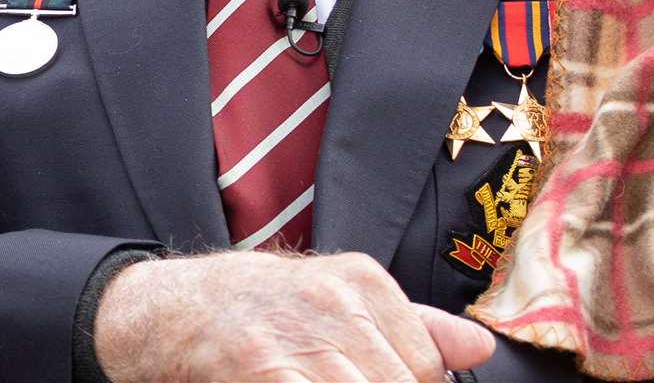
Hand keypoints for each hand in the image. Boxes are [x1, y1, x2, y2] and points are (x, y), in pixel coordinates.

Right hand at [93, 251, 495, 381]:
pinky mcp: (265, 371)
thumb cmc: (261, 308)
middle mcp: (337, 303)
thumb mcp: (338, 296)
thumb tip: (481, 348)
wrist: (172, 310)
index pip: (428, 368)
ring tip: (320, 382)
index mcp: (363, 281)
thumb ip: (414, 324)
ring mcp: (300, 340)